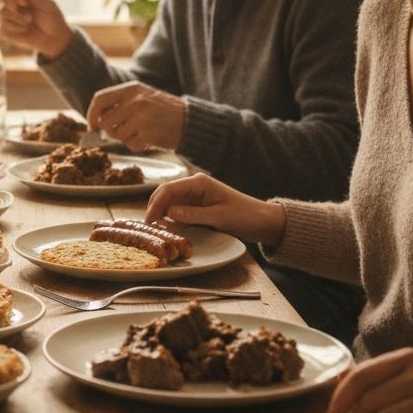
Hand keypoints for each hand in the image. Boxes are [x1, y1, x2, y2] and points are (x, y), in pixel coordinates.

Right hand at [0, 0, 73, 59]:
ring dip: (17, 17)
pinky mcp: (5, 29)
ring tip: (29, 21)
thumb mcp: (47, 3)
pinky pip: (3, 26)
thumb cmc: (52, 17)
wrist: (53, 38)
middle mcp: (14, 2)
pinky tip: (25, 30)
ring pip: (2, 11)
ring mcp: (8, 16)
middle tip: (27, 14)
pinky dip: (16, 28)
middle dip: (13, 4)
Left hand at [87, 80, 185, 151]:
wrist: (190, 121)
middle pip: (105, 122)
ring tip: (142, 132)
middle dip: (112, 131)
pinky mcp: (147, 132)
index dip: (91, 114)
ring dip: (126, 138)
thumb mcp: (143, 96)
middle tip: (126, 131)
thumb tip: (96, 120)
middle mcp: (135, 100)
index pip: (100, 99)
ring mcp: (141, 117)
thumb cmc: (164, 111)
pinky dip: (138, 145)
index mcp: (131, 89)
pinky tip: (150, 139)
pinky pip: (130, 145)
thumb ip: (121, 103)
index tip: (91, 126)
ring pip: (116, 135)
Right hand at [144, 171, 285, 246]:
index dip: (155, 204)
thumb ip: (193, 215)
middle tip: (149, 227)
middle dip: (155, 209)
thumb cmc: (245, 216)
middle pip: (165, 195)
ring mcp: (195, 197)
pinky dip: (172, 220)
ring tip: (156, 230)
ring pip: (170, 204)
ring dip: (162, 215)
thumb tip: (169, 213)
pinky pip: (179, 212)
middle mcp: (194, 187)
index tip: (148, 220)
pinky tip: (170, 230)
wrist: (264, 222)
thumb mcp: (219, 217)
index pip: (168, 189)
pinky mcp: (198, 208)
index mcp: (199, 183)